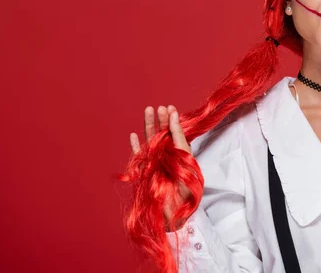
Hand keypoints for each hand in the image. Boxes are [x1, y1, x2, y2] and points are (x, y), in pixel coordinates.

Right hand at [129, 105, 192, 228]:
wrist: (176, 212)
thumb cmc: (186, 190)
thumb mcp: (186, 160)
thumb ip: (179, 139)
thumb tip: (174, 117)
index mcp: (180, 155)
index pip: (175, 134)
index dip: (172, 121)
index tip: (170, 108)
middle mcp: (167, 157)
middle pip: (162, 135)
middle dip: (160, 120)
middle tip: (159, 107)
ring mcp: (156, 164)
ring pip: (150, 141)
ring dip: (148, 126)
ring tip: (148, 110)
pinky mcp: (145, 173)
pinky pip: (139, 157)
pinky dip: (136, 146)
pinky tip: (134, 135)